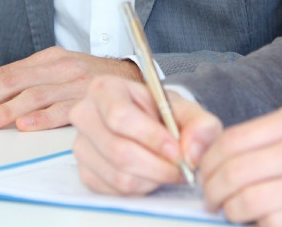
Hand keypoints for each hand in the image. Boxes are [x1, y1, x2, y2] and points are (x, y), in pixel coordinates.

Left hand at [0, 47, 141, 130]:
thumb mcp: (62, 69)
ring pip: (34, 95)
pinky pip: (62, 110)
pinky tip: (26, 126)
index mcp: (49, 58)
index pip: (8, 72)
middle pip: (14, 81)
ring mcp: (74, 82)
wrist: (135, 78)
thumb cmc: (93, 79)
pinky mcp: (89, 99)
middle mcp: (59, 67)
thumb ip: (33, 80)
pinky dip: (43, 118)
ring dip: (7, 111)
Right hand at [71, 75, 221, 193]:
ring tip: (168, 170)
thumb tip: (192, 151)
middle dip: (158, 166)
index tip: (176, 151)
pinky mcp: (86, 171)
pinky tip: (151, 175)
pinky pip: (114, 191)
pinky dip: (140, 189)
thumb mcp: (185, 109)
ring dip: (152, 179)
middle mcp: (86, 115)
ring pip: (119, 175)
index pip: (120, 116)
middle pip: (119, 151)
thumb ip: (199, 124)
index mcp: (105, 89)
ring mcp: (82, 145)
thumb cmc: (161, 113)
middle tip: (181, 169)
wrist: (150, 124)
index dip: (151, 138)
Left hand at [197, 102, 281, 226]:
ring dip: (234, 213)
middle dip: (214, 191)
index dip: (209, 163)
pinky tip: (262, 223)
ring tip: (233, 214)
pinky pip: (279, 225)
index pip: (233, 140)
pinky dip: (262, 226)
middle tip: (211, 200)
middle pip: (237, 172)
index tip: (204, 175)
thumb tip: (226, 163)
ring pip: (253, 203)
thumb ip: (275, 139)